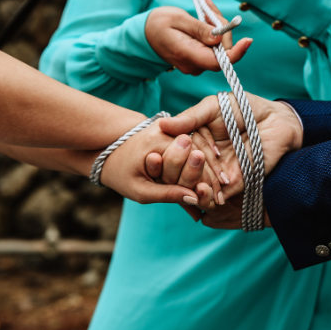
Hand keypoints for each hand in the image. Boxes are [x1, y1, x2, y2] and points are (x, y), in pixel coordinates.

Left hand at [100, 121, 218, 205]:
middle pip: (200, 154)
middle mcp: (168, 130)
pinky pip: (193, 146)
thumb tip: (194, 200)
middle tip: (224, 196)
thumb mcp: (140, 190)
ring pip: (199, 149)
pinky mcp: (172, 131)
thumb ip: (167, 194)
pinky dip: (202, 163)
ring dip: (210, 169)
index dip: (207, 182)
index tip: (218, 201)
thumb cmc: (121, 174)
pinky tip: (211, 179)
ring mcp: (171, 128)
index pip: (192, 161)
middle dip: (212, 176)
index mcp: (159, 142)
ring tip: (221, 190)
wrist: (107, 152)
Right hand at [146, 6, 251, 74]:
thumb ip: (199, 29)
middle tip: (209, 8)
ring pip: (221, 48)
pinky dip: (214, 32)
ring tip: (204, 11)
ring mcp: (197, 64)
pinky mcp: (199, 60)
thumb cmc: (158, 23)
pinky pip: (215, 48)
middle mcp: (194, 64)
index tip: (248, 40)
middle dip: (223, 29)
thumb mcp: (177, 19)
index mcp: (187, 55)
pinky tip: (204, 19)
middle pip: (224, 51)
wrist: (144, 33)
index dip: (237, 53)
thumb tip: (218, 39)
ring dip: (218, 28)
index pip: (219, 62)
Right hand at [159, 92, 303, 227]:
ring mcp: (217, 173)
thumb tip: (162, 124)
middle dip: (176, 174)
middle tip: (171, 171)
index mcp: (194, 140)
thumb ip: (190, 117)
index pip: (175, 153)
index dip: (165, 158)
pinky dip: (209, 198)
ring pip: (197, 187)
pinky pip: (217, 196)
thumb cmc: (245, 107)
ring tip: (188, 185)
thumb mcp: (213, 107)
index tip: (153, 159)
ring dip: (191, 188)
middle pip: (182, 173)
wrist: (276, 119)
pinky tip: (204, 194)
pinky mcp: (234, 184)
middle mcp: (203, 159)